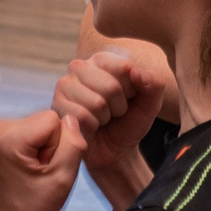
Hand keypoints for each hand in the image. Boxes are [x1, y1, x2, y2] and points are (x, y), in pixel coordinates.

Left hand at [0, 109, 84, 210]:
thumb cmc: (38, 205)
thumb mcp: (63, 176)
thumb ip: (73, 143)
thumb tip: (71, 117)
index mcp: (9, 136)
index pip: (54, 119)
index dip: (59, 144)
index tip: (46, 168)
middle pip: (48, 120)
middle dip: (52, 145)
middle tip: (40, 172)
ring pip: (43, 125)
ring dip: (46, 148)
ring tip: (35, 171)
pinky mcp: (3, 135)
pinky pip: (36, 130)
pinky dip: (38, 148)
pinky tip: (30, 167)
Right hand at [52, 50, 166, 171]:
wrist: (113, 150)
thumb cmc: (130, 122)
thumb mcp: (150, 104)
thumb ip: (154, 84)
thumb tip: (136, 72)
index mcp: (104, 59)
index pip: (125, 68)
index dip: (133, 89)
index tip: (128, 97)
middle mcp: (81, 66)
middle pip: (111, 87)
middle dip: (119, 107)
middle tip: (114, 112)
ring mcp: (65, 85)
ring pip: (96, 103)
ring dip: (105, 118)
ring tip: (101, 118)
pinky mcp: (57, 104)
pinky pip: (83, 116)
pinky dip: (93, 126)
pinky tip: (89, 125)